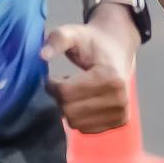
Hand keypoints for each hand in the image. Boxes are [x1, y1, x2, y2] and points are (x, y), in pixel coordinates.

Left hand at [43, 13, 137, 134]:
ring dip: (69, 108)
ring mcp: (121, 113)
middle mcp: (119, 99)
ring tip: (75, 91)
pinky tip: (83, 102)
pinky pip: (86, 129)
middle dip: (60, 98)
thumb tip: (42, 55)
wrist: (119, 49)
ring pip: (76, 123)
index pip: (66, 93)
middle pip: (70, 111)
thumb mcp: (74, 33)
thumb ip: (58, 40)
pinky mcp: (119, 122)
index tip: (54, 77)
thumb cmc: (93, 43)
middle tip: (63, 83)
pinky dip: (79, 117)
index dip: (52, 85)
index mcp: (110, 78)